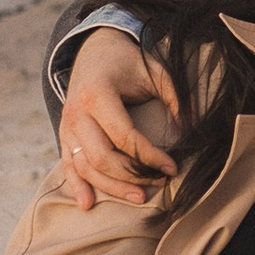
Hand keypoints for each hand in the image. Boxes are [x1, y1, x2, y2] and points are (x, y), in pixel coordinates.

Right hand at [60, 29, 179, 207]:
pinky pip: (67, 165)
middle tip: (158, 182)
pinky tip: (87, 204)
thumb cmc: (129, 63)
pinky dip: (77, 186)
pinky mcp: (63, 135)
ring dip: (112, 187)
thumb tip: (191, 130)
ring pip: (85, 167)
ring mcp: (66, 125)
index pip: (124, 136)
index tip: (172, 167)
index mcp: (98, 94)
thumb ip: (176, 98)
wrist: (94, 50)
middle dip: (132, 176)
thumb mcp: (156, 72)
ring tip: (139, 198)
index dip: (150, 156)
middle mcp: (76, 112)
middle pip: (102, 157)